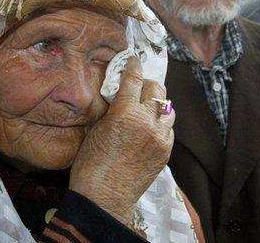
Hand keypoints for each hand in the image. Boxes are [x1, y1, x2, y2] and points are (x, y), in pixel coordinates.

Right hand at [69, 57, 174, 225]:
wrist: (104, 197)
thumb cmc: (91, 164)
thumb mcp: (96, 128)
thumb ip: (113, 109)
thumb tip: (120, 96)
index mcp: (125, 113)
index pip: (134, 78)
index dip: (133, 66)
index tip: (133, 61)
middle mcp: (147, 121)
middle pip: (156, 89)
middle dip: (146, 85)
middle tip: (138, 87)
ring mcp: (160, 137)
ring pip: (167, 108)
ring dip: (156, 105)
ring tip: (145, 109)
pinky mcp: (166, 151)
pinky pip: (168, 129)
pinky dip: (160, 124)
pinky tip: (149, 129)